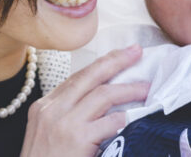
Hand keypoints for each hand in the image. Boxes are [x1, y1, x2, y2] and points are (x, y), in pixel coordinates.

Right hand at [20, 45, 148, 156]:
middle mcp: (52, 109)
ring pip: (104, 94)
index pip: (77, 77)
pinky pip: (111, 121)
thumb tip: (101, 99)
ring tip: (146, 88)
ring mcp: (65, 123)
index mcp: (44, 106)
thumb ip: (68, 113)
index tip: (121, 55)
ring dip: (130, 89)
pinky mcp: (78, 139)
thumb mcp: (47, 133)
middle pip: (91, 75)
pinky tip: (138, 117)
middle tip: (136, 52)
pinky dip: (128, 117)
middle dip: (117, 60)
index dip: (102, 64)